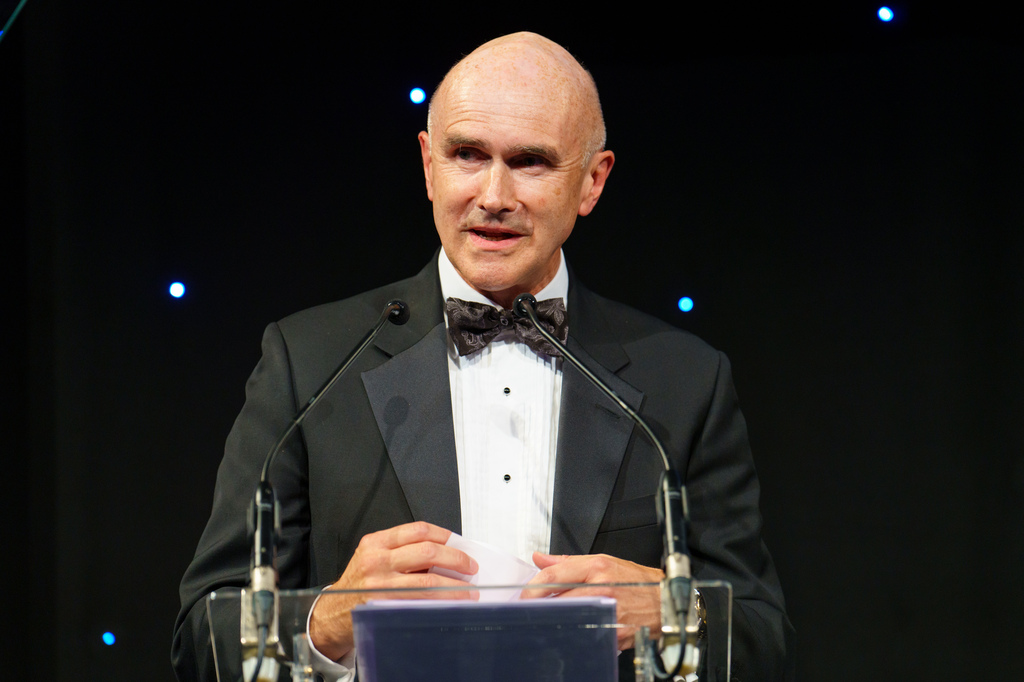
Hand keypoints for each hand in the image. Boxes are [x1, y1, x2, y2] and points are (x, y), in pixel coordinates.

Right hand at [308, 521, 477, 660]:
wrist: (331, 615)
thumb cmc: (357, 585)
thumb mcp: (373, 558)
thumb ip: (402, 552)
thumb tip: (445, 554)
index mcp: (376, 542)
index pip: (418, 530)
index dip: (445, 536)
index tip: (460, 545)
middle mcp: (376, 559)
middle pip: (428, 551)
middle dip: (456, 558)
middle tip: (470, 567)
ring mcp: (380, 583)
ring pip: (428, 579)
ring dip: (454, 586)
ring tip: (468, 590)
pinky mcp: (384, 605)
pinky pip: (419, 601)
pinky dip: (440, 602)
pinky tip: (450, 604)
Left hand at [523, 552, 662, 650]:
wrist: (665, 601)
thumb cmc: (637, 581)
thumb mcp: (603, 561)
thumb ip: (568, 561)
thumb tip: (540, 558)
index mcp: (597, 568)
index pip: (554, 575)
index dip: (532, 587)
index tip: (524, 595)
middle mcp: (601, 588)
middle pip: (557, 599)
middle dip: (539, 606)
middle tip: (529, 610)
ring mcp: (607, 612)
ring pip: (568, 619)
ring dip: (555, 620)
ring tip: (549, 619)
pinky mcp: (613, 633)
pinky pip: (585, 633)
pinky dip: (575, 632)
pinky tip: (572, 629)